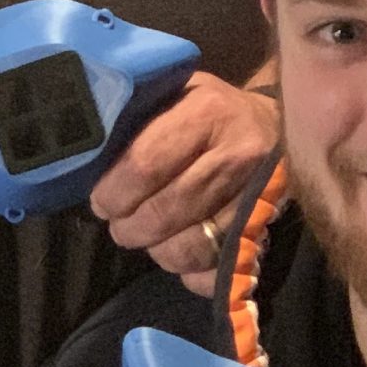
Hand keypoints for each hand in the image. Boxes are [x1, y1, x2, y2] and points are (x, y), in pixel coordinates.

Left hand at [90, 72, 280, 291]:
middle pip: (164, 213)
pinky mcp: (270, 233)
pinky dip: (192, 274)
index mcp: (208, 112)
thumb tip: (86, 154)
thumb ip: (138, 117)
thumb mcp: (178, 92)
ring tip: (150, 237)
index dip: (113, 193)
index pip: (144, 165)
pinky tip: (184, 254)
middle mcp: (238, 155)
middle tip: (120, 224)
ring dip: (158, 251)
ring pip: (190, 249)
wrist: (281, 127)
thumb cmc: (214, 111)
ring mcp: (259, 199)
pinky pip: (218, 273)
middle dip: (129, 228)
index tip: (101, 201)